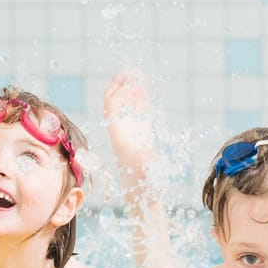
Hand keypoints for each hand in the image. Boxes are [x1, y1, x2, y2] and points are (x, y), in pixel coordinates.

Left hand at [103, 71, 159, 194]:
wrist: (144, 197)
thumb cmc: (145, 186)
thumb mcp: (148, 174)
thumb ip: (150, 165)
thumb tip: (155, 161)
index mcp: (119, 135)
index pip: (111, 108)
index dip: (117, 93)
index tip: (125, 81)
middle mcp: (123, 131)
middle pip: (117, 102)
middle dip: (121, 86)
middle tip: (130, 70)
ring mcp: (133, 132)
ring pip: (128, 106)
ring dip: (131, 90)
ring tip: (137, 74)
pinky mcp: (142, 135)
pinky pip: (139, 113)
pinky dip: (141, 100)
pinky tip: (145, 90)